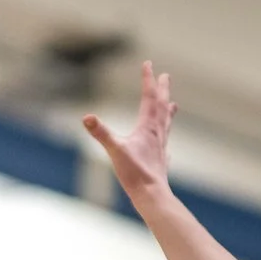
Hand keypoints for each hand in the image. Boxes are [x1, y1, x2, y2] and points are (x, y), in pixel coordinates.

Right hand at [81, 61, 175, 194]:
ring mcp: (161, 147)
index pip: (148, 97)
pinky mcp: (161, 161)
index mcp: (147, 127)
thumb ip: (101, 133)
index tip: (148, 63)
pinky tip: (166, 146)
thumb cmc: (135, 174)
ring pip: (166, 124)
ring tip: (173, 104)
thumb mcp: (115, 150)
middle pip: (161, 106)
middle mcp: (157, 134)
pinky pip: (165, 145)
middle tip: (165, 76)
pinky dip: (165, 139)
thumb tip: (86, 117)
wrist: (152, 196)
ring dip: (168, 111)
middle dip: (162, 90)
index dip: (147, 79)